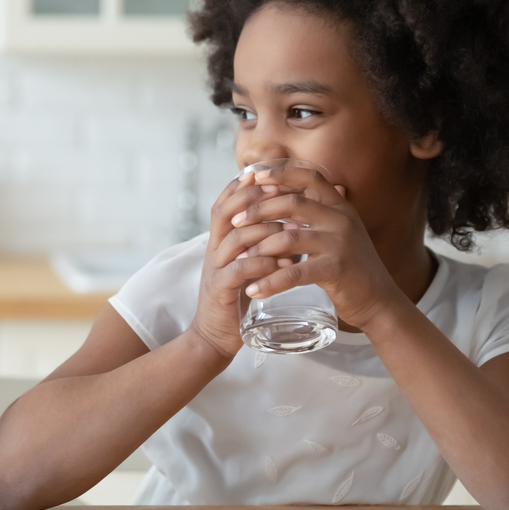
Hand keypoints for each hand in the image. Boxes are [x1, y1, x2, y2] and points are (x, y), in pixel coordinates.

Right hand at [187, 172, 297, 360]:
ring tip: (293, 230)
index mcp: (219, 240)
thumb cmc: (238, 298)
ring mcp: (214, 269)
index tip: (269, 173)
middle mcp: (213, 250)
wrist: (216, 336)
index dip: (244, 186)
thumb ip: (263, 244)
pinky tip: (284, 263)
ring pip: (236, 238)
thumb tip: (295, 224)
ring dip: (265, 231)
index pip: (225, 203)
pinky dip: (262, 263)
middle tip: (281, 191)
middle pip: (225, 212)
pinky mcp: (220, 290)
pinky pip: (239, 270)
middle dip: (253, 198)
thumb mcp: (249, 264)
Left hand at [229, 163, 401, 329]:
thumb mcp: (336, 233)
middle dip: (258, 210)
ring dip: (258, 247)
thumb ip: (314, 215)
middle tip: (234, 221)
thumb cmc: (349, 268)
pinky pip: (295, 273)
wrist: (380, 302)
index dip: (279, 172)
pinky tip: (253, 289)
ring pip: (289, 237)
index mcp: (339, 206)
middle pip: (292, 203)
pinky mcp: (336, 269)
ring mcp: (340, 243)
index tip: (251, 175)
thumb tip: (277, 197)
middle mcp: (341, 219)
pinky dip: (270, 282)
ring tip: (238, 257)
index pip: (309, 175)